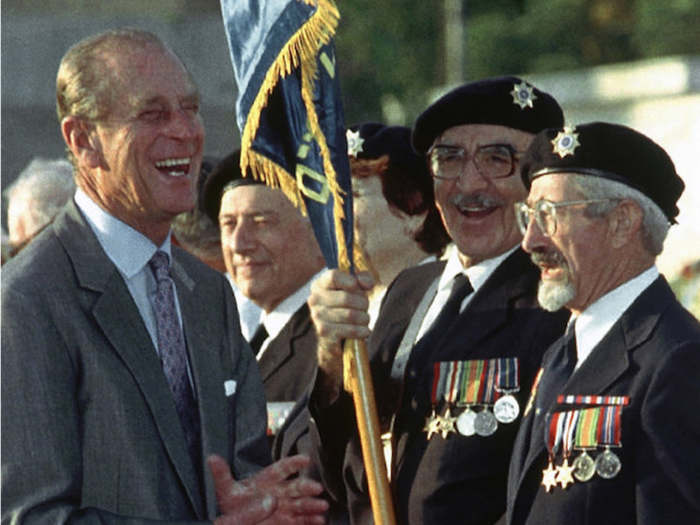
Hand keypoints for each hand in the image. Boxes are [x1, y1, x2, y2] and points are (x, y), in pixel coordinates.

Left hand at [209, 454, 328, 524]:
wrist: (239, 522)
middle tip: (317, 488)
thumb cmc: (234, 505)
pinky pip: (301, 521)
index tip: (306, 459)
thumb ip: (222, 475)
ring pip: (302, 504)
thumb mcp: (226, 490)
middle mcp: (280, 492)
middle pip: (296, 487)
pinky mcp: (288, 522)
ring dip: (312, 505)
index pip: (282, 468)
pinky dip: (311, 520)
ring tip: (322, 507)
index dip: (294, 463)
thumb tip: (211, 458)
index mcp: (268, 479)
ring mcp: (285, 508)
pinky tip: (320, 521)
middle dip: (307, 487)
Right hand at [308, 270, 372, 403]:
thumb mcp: (355, 289)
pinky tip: (364, 331)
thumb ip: (363, 279)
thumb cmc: (347, 307)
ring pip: (351, 315)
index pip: (334, 277)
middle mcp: (314, 299)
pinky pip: (350, 330)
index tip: (359, 288)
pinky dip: (362, 331)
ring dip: (364, 318)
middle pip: (347, 297)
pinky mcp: (324, 333)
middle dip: (363, 303)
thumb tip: (367, 283)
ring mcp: (317, 317)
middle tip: (365, 307)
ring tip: (364, 319)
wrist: (335, 337)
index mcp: (320, 285)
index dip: (352, 282)